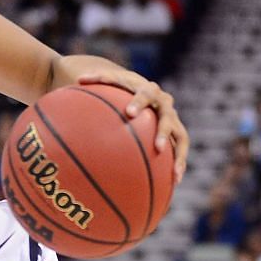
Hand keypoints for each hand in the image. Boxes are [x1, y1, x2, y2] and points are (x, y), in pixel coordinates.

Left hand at [73, 59, 189, 182]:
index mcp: (148, 89)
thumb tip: (78, 79)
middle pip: (166, 115)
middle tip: (158, 147)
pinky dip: (179, 163)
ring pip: (180, 134)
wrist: (145, 91)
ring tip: (172, 169)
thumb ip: (97, 80)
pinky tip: (174, 181)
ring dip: (177, 151)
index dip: (139, 102)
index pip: (145, 94)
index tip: (130, 113)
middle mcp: (164, 102)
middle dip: (162, 130)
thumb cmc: (122, 88)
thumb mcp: (111, 81)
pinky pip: (181, 148)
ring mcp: (173, 118)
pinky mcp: (178, 131)